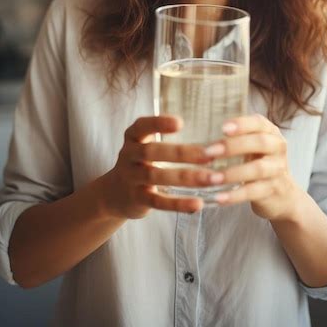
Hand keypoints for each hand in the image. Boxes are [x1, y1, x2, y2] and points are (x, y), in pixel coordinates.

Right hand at [101, 115, 223, 218]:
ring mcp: (131, 178)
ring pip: (156, 176)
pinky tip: (198, 203)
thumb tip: (211, 137)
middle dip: (181, 153)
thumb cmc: (141, 162)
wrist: (114, 193)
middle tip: (209, 154)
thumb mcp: (146, 145)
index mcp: (133, 137)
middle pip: (152, 152)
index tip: (180, 122)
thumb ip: (168, 138)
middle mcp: (129, 155)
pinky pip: (158, 201)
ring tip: (211, 178)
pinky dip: (178, 204)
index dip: (159, 123)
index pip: (142, 126)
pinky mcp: (137, 199)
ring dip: (186, 177)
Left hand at [208, 113, 300, 221]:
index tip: (222, 128)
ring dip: (232, 173)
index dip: (242, 124)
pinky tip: (219, 198)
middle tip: (209, 152)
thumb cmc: (260, 162)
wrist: (283, 194)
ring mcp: (277, 170)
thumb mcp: (253, 146)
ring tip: (212, 178)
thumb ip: (236, 136)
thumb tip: (198, 128)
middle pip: (259, 143)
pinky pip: (253, 191)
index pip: (259, 123)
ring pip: (257, 169)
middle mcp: (277, 148)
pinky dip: (235, 195)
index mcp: (270, 132)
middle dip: (233, 146)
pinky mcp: (272, 190)